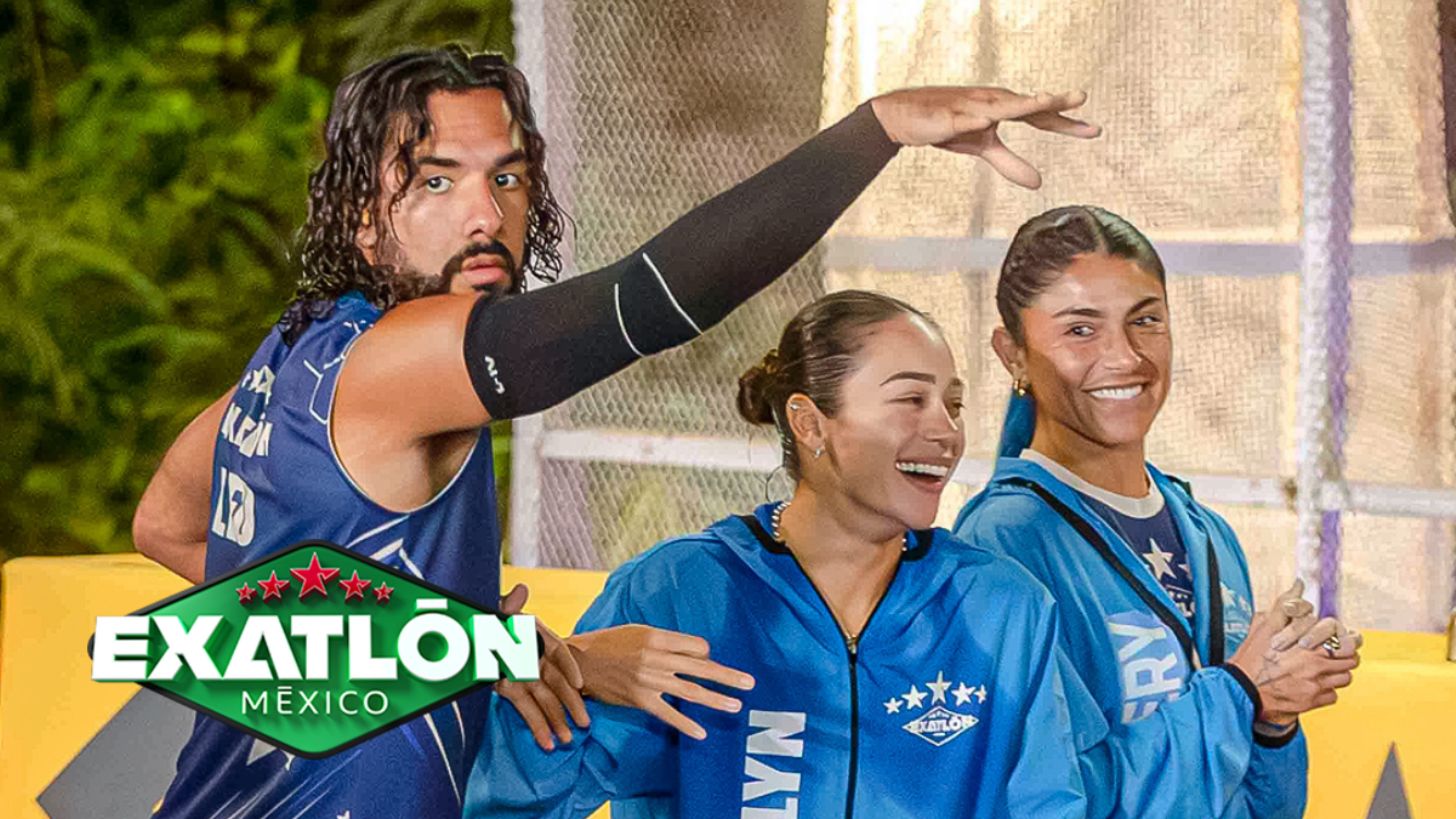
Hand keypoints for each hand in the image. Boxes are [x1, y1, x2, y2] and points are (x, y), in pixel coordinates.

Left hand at [493, 584, 590, 750]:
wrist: (461, 633)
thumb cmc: (483, 619)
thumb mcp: (494, 612)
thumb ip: (508, 605)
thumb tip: (522, 589)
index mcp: (533, 635)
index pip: (558, 650)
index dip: (568, 666)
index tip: (578, 683)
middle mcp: (534, 656)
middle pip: (557, 682)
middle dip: (571, 704)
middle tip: (584, 723)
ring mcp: (524, 675)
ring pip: (546, 701)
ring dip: (557, 721)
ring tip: (566, 741)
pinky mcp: (512, 691)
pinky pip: (527, 710)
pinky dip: (537, 727)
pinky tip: (546, 743)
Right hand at [567, 624, 755, 739]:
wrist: (579, 663)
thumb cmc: (612, 642)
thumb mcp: (640, 630)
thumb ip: (668, 641)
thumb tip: (698, 653)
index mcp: (658, 637)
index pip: (697, 647)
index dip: (705, 654)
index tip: (706, 660)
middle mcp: (657, 658)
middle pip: (701, 668)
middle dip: (728, 676)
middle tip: (750, 682)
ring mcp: (649, 681)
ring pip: (691, 690)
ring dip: (717, 699)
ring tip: (736, 704)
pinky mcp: (641, 700)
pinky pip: (669, 714)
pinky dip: (686, 725)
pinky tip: (702, 732)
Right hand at [868, 87, 1100, 187]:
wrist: (907, 117)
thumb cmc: (949, 126)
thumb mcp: (982, 148)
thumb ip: (1010, 163)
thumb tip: (1039, 183)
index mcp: (1005, 107)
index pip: (1042, 117)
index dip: (1068, 124)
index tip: (1095, 131)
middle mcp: (994, 101)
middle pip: (1028, 104)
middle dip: (1053, 101)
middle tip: (1081, 97)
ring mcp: (972, 105)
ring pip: (1001, 105)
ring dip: (1022, 102)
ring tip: (1043, 100)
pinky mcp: (948, 115)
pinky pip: (962, 117)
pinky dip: (973, 118)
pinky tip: (984, 119)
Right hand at [1228, 580, 1360, 723]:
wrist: (1242, 691)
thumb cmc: (1252, 660)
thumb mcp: (1265, 627)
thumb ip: (1285, 606)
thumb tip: (1298, 585)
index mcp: (1307, 643)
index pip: (1339, 633)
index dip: (1340, 632)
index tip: (1338, 633)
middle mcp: (1315, 663)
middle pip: (1350, 656)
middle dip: (1347, 651)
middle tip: (1339, 651)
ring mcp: (1316, 684)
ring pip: (1346, 676)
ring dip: (1339, 671)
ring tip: (1325, 668)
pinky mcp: (1313, 701)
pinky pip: (1333, 695)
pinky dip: (1327, 691)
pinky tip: (1314, 685)